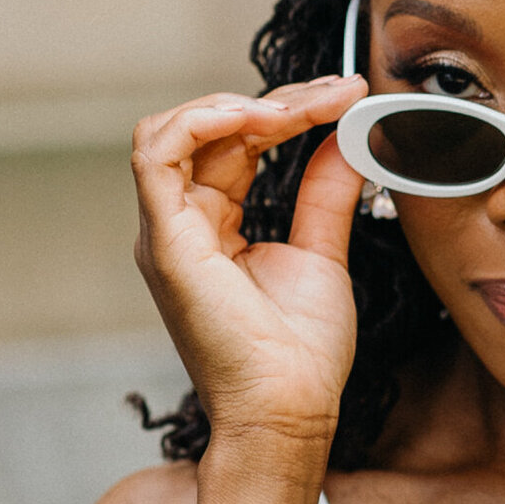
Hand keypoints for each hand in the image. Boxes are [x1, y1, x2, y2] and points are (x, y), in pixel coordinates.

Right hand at [130, 76, 368, 457]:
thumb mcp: (321, 252)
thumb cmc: (302, 354)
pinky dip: (203, 122)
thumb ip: (324, 191)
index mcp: (212, 228)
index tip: (347, 97)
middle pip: (210, 130)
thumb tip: (343, 137)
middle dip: (278, 101)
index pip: (236, 144)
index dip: (289, 111)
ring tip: (300, 108)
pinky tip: (259, 118)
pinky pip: (157, 154)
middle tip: (339, 94)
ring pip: (174, 130)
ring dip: (239, 106)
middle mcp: (180, 225)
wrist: (289, 409)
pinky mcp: (165, 242)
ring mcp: (166, 233)